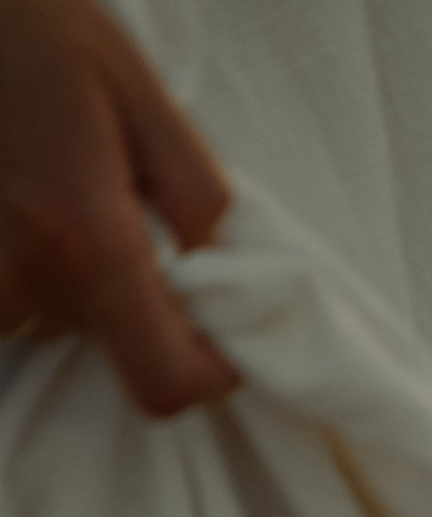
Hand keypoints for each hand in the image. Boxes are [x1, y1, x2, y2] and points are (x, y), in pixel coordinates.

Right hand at [0, 0, 233, 413]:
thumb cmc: (47, 39)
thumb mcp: (146, 102)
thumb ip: (199, 201)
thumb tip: (229, 284)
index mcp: (83, 241)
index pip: (163, 382)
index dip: (206, 373)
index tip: (219, 337)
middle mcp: (24, 280)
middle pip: (119, 346)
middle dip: (144, 296)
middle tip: (127, 210)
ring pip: (71, 325)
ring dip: (90, 280)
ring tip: (69, 194)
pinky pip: (26, 308)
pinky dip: (49, 272)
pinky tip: (39, 207)